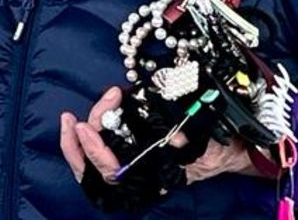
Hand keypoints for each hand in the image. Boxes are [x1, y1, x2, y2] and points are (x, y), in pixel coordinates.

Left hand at [60, 87, 260, 184]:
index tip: (86, 126)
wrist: (226, 151)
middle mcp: (137, 178)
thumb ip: (190, 141)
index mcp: (151, 177)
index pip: (113, 172)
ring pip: (92, 166)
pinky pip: (102, 153)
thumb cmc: (214, 147)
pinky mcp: (129, 155)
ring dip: (77, 142)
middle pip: (93, 172)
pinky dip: (90, 138)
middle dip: (76, 146)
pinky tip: (86, 121)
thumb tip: (175, 137)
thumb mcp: (205, 142)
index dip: (96, 151)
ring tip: (71, 118)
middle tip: (72, 118)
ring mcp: (131, 168)